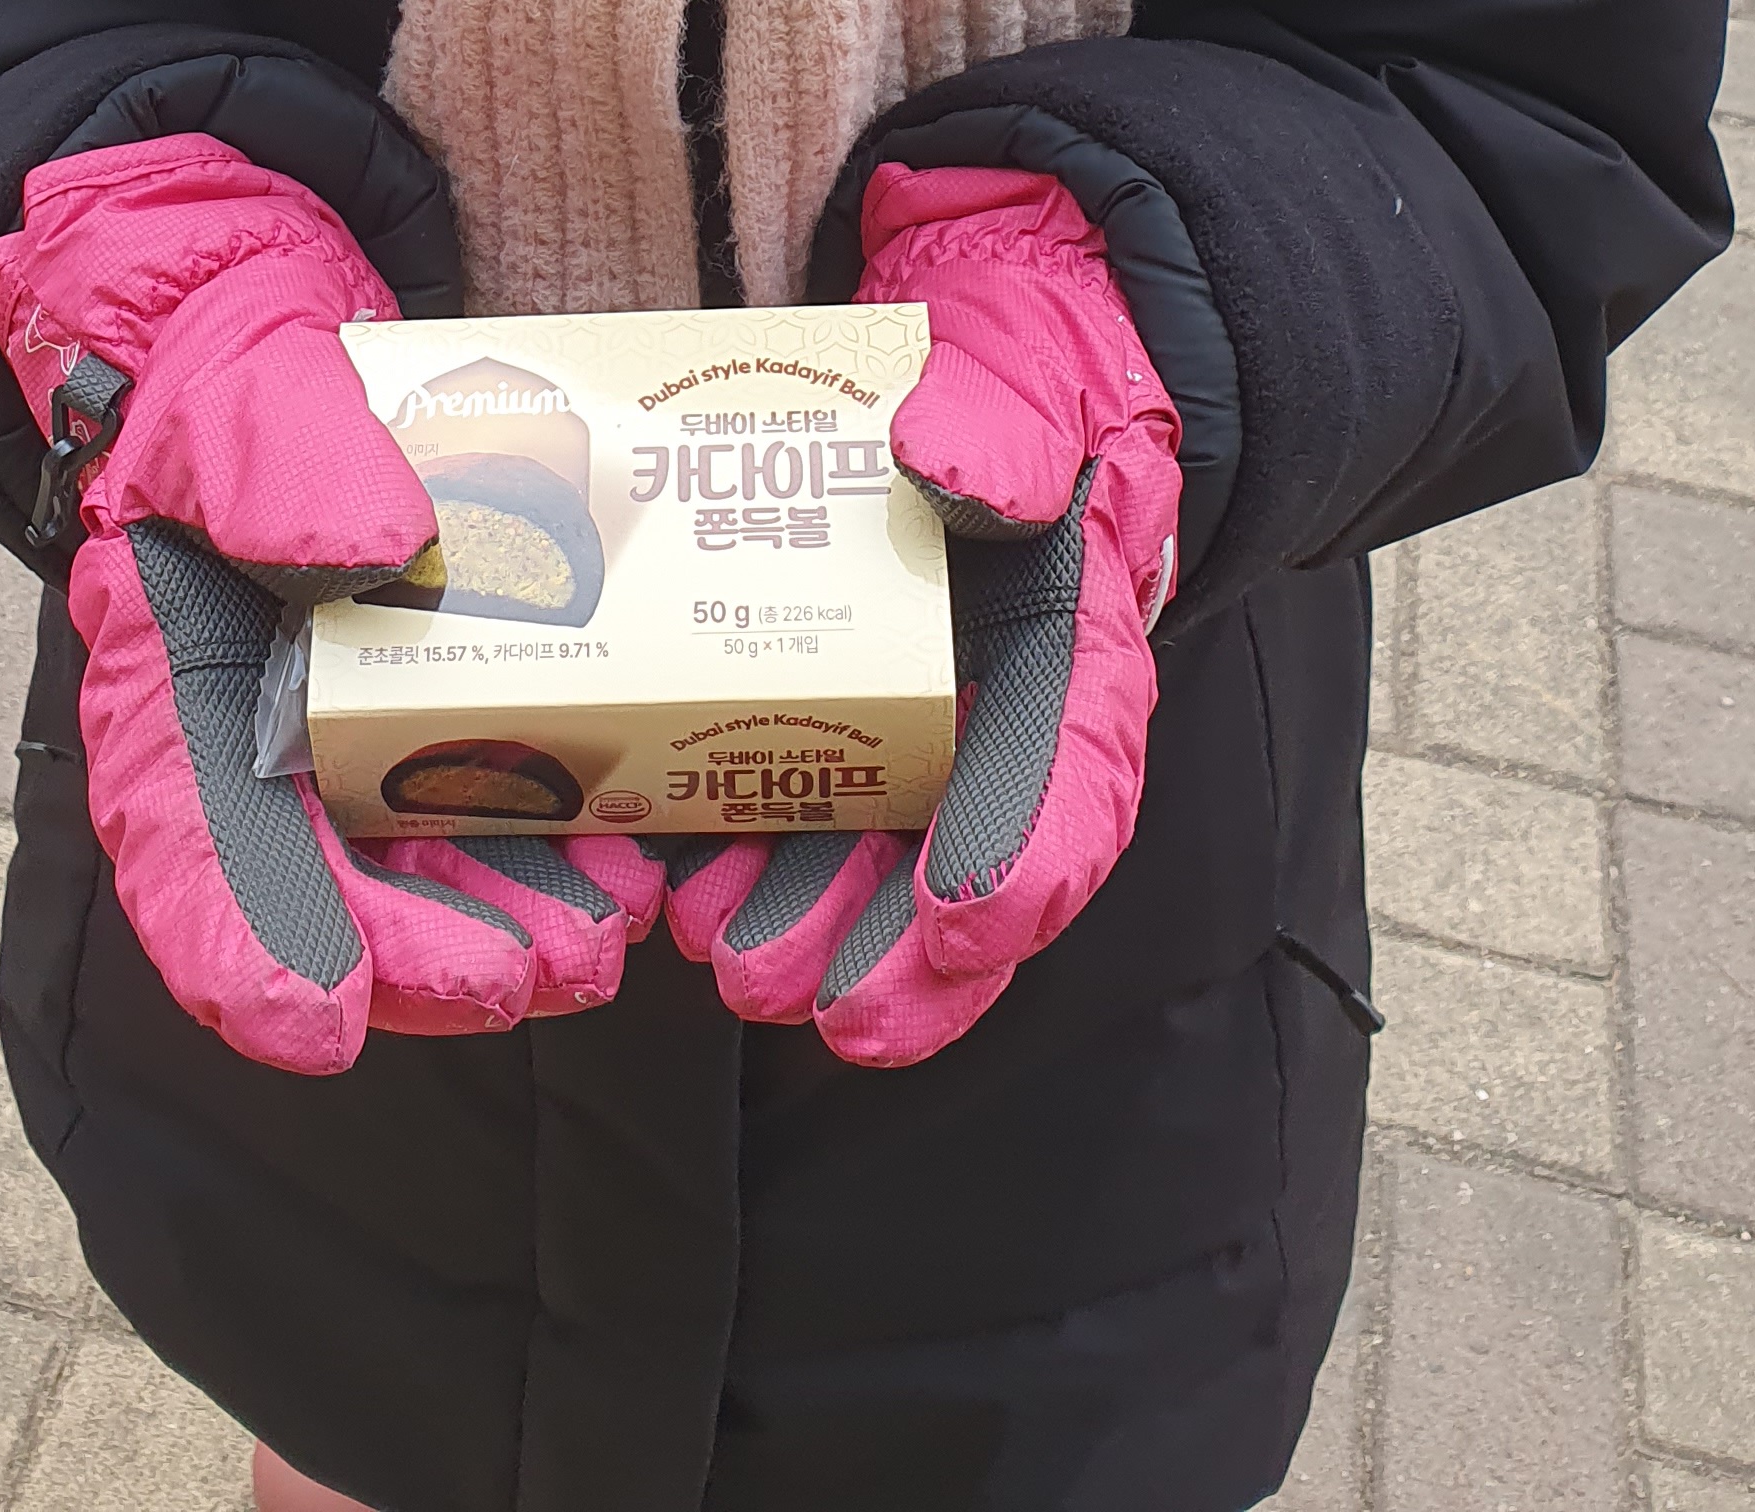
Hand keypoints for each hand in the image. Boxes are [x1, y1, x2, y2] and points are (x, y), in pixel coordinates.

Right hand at [0, 134, 657, 1072]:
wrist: (301, 360)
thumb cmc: (248, 385)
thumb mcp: (244, 398)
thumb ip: (279, 467)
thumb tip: (370, 552)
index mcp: (175, 685)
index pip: (183, 835)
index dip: (240, 939)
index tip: (309, 1025)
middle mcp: (259, 750)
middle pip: (320, 894)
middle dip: (418, 958)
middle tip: (519, 985)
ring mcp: (357, 756)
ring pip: (419, 881)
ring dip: (505, 930)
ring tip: (596, 942)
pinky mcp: (448, 739)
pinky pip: (501, 827)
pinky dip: (561, 861)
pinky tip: (633, 869)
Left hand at [666, 164, 1182, 1067]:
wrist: (969, 359)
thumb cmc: (1010, 382)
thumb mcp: (1022, 385)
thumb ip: (1002, 431)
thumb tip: (962, 472)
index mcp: (1070, 648)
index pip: (1077, 768)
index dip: (1031, 856)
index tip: (974, 927)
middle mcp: (996, 716)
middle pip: (972, 865)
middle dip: (907, 957)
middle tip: (840, 1020)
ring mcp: (909, 731)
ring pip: (875, 863)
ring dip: (814, 931)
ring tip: (741, 970)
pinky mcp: (824, 719)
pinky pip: (788, 813)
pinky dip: (740, 864)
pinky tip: (677, 898)